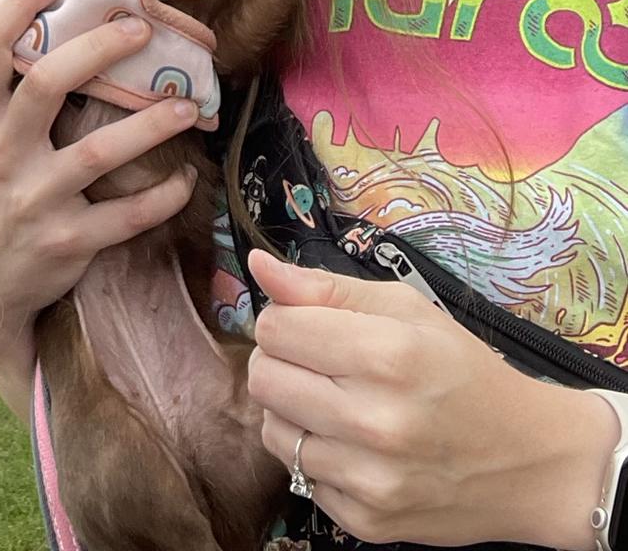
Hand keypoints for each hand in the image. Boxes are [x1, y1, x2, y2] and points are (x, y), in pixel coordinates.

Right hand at [0, 0, 199, 417]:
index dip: (18, 7)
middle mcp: (3, 155)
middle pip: (49, 83)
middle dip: (98, 49)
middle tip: (142, 28)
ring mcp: (37, 200)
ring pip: (100, 152)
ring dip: (150, 124)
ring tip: (188, 105)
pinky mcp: (69, 242)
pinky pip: (126, 216)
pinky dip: (162, 198)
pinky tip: (185, 179)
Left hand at [246, 248, 617, 549]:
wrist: (530, 462)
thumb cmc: (465, 372)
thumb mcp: (407, 311)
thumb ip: (326, 288)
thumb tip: (258, 266)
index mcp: (386, 355)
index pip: (274, 328)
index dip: (284, 321)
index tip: (311, 328)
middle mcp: (374, 421)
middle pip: (263, 379)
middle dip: (281, 363)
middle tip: (319, 366)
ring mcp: (370, 480)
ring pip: (273, 431)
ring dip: (293, 412)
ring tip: (336, 405)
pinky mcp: (367, 522)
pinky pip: (300, 478)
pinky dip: (318, 457)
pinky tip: (354, 447)